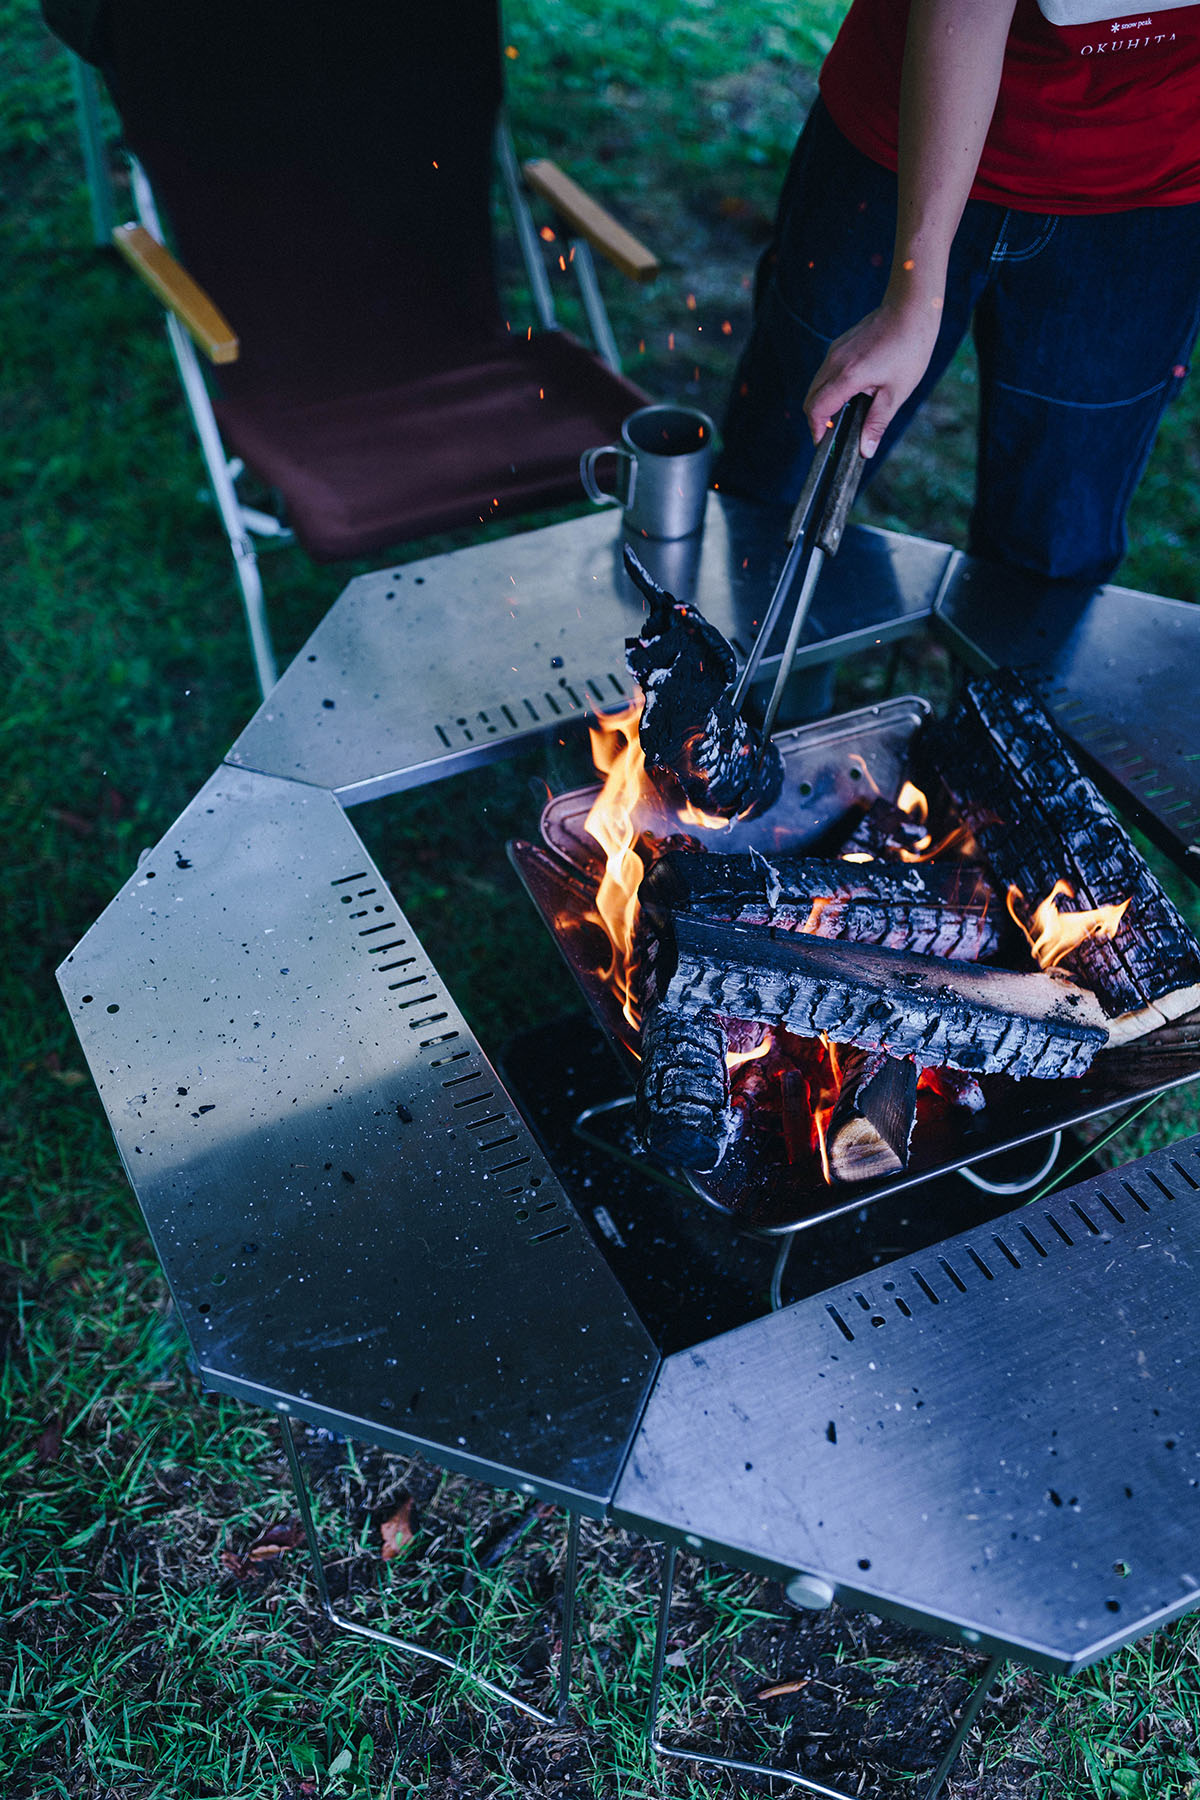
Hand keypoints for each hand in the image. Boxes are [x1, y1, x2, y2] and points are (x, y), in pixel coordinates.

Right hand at [804, 295, 942, 457]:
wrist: (910, 309)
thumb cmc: (908, 349)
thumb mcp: (896, 393)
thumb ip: (876, 423)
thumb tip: (865, 450)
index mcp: (847, 377)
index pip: (816, 409)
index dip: (816, 430)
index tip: (825, 443)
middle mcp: (834, 363)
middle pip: (810, 398)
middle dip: (817, 419)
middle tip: (834, 433)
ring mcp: (835, 351)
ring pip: (817, 385)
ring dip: (824, 402)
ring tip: (845, 413)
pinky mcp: (839, 345)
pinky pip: (826, 372)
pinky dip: (831, 387)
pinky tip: (852, 391)